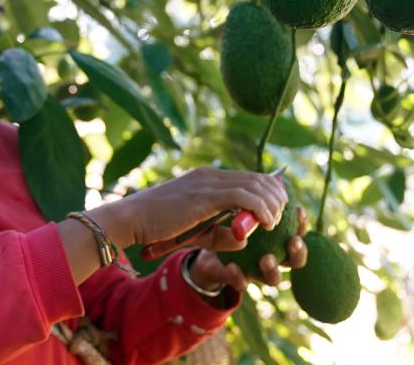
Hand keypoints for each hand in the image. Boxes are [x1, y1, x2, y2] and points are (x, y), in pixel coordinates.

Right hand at [96, 167, 287, 248]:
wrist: (133, 218)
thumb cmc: (160, 226)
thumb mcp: (197, 231)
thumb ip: (221, 233)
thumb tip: (245, 238)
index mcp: (209, 178)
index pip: (250, 176)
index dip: (271, 189)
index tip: (279, 207)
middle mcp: (212, 175)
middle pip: (257, 178)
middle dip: (276, 197)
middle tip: (280, 216)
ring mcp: (209, 183)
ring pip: (255, 185)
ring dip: (271, 204)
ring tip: (274, 222)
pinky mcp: (206, 196)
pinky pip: (244, 197)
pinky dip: (260, 208)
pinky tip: (264, 223)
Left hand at [187, 205, 308, 293]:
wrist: (200, 239)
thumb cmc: (224, 217)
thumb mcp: (235, 204)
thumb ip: (252, 199)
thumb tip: (270, 186)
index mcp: (275, 237)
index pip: (296, 232)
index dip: (301, 223)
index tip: (298, 210)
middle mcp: (271, 255)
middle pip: (295, 260)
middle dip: (298, 252)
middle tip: (292, 241)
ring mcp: (254, 270)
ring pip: (274, 278)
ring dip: (273, 269)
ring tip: (266, 259)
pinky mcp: (234, 279)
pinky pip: (241, 283)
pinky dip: (239, 277)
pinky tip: (232, 267)